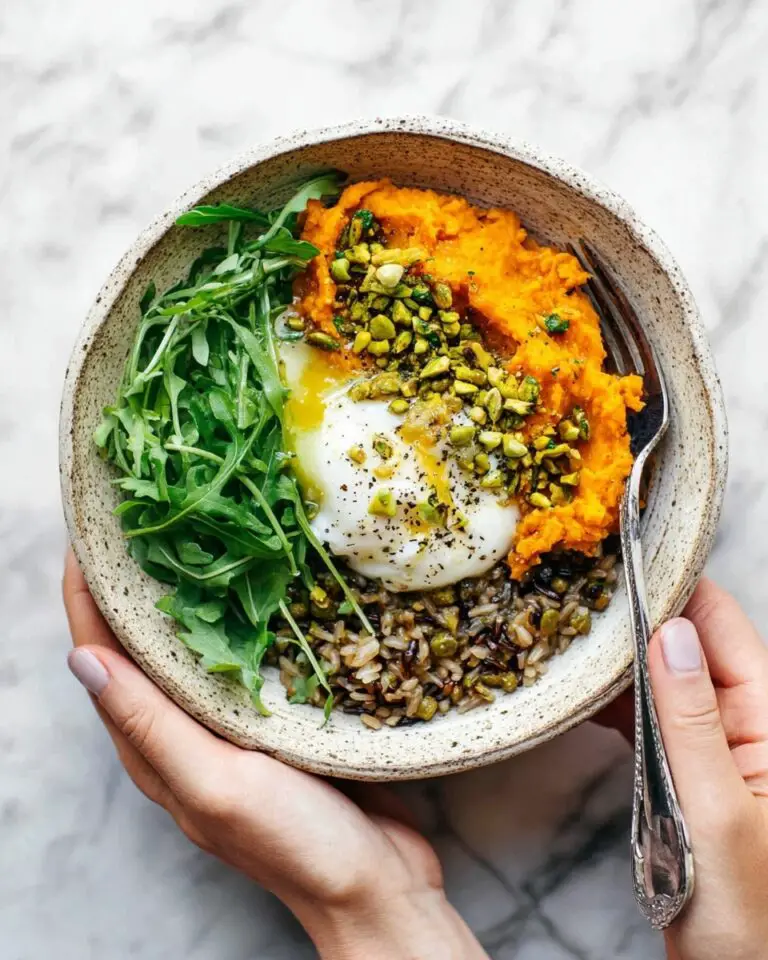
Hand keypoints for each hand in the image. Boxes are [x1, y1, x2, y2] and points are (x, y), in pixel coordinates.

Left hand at [63, 550, 486, 959]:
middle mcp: (184, 731)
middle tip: (145, 512)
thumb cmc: (296, 844)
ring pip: (195, 643)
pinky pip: (245, 655)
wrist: (377, 884)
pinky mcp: (278, 716)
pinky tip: (257, 582)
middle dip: (133, 580)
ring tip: (195, 530)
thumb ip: (151, 726)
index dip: (87, 592)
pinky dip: (239, 614)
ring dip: (186, 590)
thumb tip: (83, 659)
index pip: (101, 655)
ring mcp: (232, 722)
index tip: (90, 528)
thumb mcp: (217, 785)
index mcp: (155, 748)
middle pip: (141, 643)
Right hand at [604, 579, 767, 959]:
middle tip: (576, 590)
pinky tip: (580, 693)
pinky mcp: (686, 770)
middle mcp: (744, 723)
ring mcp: (713, 746)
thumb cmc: (747, 915)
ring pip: (663, 677)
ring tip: (566, 631)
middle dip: (637, 615)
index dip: (676, 585)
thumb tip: (671, 633)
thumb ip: (693, 720)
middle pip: (688, 643)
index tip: (622, 557)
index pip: (722, 625)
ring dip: (620, 657)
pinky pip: (651, 717)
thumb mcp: (718, 813)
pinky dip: (616, 701)